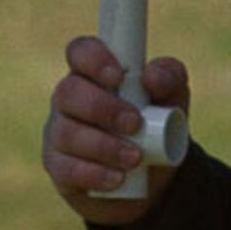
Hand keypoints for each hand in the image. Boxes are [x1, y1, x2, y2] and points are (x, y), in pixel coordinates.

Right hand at [42, 28, 188, 225]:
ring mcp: (59, 132)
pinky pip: (65, 168)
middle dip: (103, 109)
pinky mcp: (58, 166)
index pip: (80, 51)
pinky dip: (94, 174)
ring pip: (66, 133)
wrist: (149, 177)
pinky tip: (116, 178)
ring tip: (135, 158)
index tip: (118, 77)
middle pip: (69, 92)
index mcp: (94, 74)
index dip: (93, 59)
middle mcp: (69, 98)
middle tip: (135, 124)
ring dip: (104, 146)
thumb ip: (170, 78)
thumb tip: (151, 77)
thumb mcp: (173, 99)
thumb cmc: (155, 125)